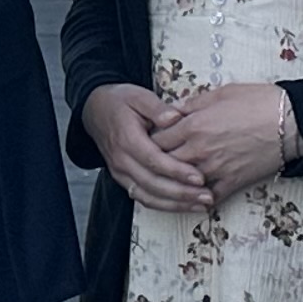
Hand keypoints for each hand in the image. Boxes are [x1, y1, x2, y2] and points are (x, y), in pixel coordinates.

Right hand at [81, 83, 212, 213]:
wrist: (95, 111)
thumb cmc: (120, 102)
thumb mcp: (139, 96)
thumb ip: (157, 108)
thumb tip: (175, 117)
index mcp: (126, 139)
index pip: (153, 160)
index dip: (176, 171)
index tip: (199, 177)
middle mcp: (122, 160)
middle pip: (153, 183)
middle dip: (182, 193)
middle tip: (207, 196)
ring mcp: (121, 173)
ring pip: (148, 196)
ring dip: (175, 204)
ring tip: (201, 206)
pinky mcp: (123, 180)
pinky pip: (143, 198)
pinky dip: (164, 205)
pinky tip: (184, 206)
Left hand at [158, 81, 299, 205]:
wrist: (293, 122)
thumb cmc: (259, 101)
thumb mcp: (221, 93)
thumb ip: (192, 104)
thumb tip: (171, 110)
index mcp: (194, 125)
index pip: (156, 139)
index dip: (149, 141)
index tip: (148, 142)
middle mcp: (199, 150)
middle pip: (163, 164)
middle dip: (155, 164)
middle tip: (152, 163)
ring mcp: (215, 169)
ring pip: (181, 184)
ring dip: (173, 183)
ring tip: (166, 182)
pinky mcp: (232, 183)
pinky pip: (208, 197)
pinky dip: (198, 198)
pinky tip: (193, 195)